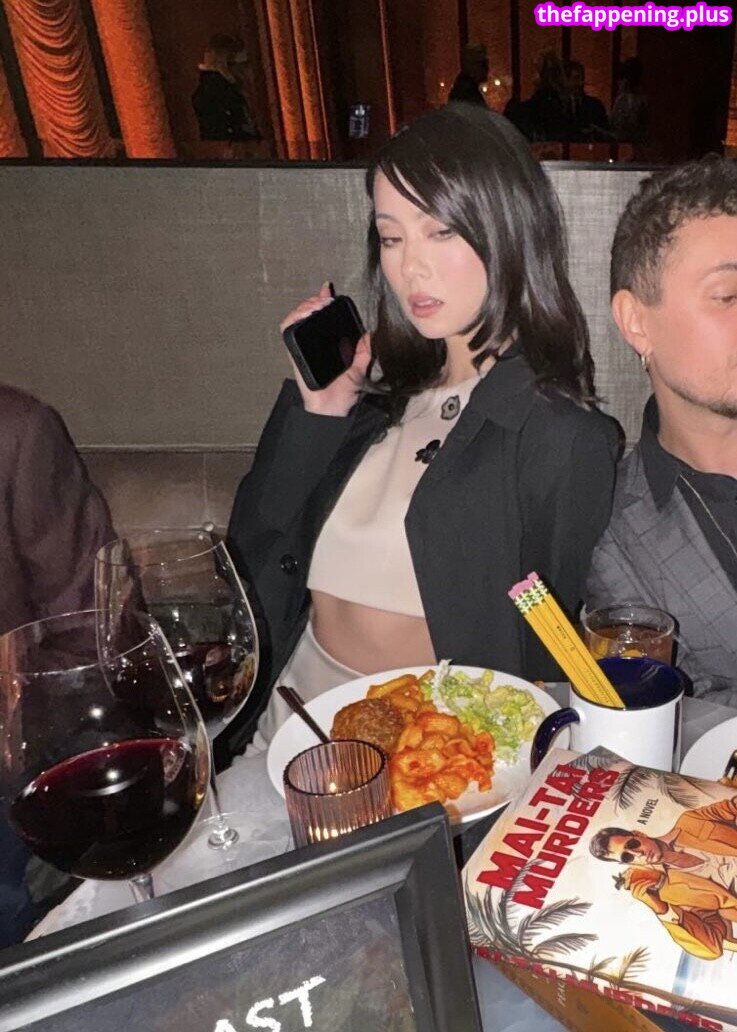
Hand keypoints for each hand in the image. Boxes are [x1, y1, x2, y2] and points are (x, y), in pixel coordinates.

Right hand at [280, 283, 370, 416]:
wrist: (332, 409)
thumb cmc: (343, 393)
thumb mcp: (359, 369)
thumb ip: (364, 352)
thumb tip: (369, 334)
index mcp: (326, 345)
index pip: (321, 317)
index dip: (322, 300)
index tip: (328, 289)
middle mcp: (312, 344)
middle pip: (307, 313)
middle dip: (314, 300)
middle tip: (325, 298)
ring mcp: (302, 348)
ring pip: (295, 319)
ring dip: (304, 306)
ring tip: (316, 305)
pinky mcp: (294, 355)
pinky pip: (288, 333)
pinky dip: (293, 320)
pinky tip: (304, 314)